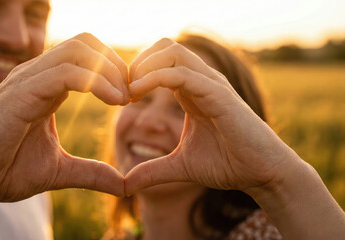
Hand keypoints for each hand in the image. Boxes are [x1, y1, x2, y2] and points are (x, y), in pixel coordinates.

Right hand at [0, 33, 127, 204]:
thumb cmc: (3, 170)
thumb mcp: (58, 171)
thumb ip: (90, 173)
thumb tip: (122, 185)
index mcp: (46, 87)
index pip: (86, 56)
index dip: (114, 71)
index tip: (130, 98)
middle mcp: (36, 77)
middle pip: (85, 43)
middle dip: (116, 64)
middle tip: (130, 94)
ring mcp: (27, 81)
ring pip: (78, 51)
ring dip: (109, 70)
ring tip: (123, 99)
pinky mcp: (20, 93)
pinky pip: (65, 72)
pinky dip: (96, 81)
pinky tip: (113, 101)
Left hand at [125, 38, 299, 194]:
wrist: (261, 174)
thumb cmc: (227, 164)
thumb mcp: (179, 166)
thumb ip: (152, 171)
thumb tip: (125, 185)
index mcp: (191, 90)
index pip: (160, 60)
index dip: (136, 73)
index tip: (122, 98)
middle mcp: (201, 80)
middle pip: (165, 46)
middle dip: (138, 63)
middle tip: (123, 91)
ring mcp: (211, 84)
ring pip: (172, 52)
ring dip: (143, 67)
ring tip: (129, 93)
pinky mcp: (218, 94)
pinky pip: (181, 74)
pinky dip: (154, 78)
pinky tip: (137, 95)